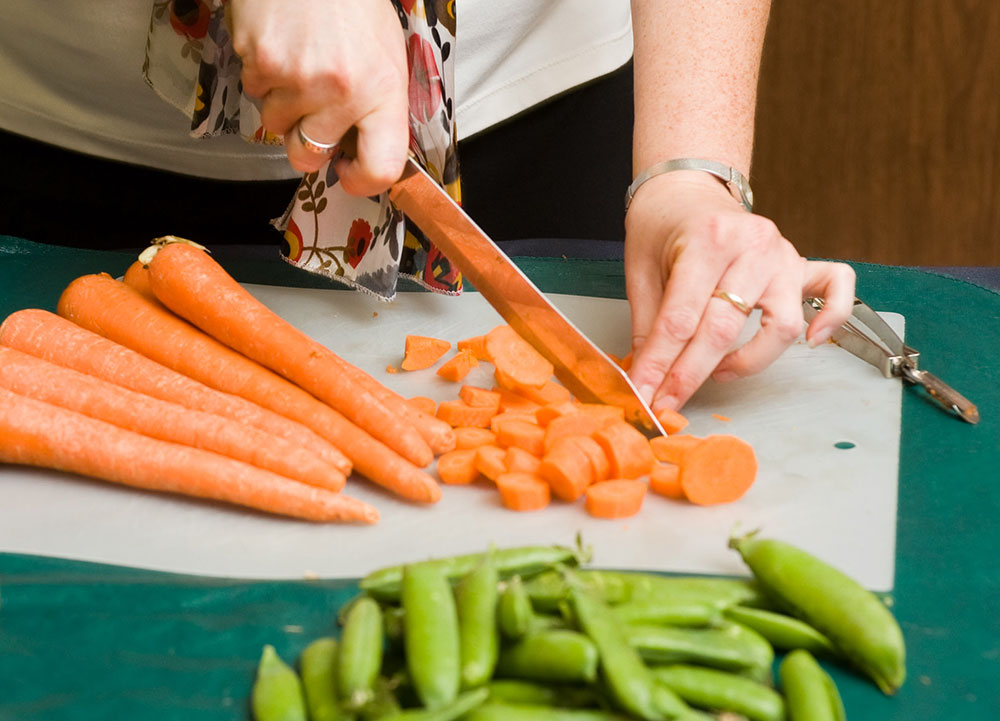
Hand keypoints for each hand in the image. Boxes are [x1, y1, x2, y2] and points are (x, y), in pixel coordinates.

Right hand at [230, 0, 408, 194]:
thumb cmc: (352, 3)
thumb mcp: (386, 54)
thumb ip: (378, 106)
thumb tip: (362, 151)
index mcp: (383, 90)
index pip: (381, 167)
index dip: (363, 181)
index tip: (351, 172)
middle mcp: (341, 91)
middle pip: (310, 157)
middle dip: (308, 144)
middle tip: (315, 113)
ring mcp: (296, 79)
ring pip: (275, 126)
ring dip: (283, 106)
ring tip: (300, 65)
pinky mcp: (259, 62)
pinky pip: (255, 92)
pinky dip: (264, 77)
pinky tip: (281, 47)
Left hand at [625, 170, 855, 410]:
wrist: (688, 189)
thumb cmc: (663, 226)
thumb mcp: (640, 268)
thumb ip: (648, 324)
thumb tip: (648, 376)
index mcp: (705, 241)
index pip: (682, 318)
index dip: (661, 365)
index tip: (648, 394)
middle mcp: (751, 246)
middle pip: (725, 328)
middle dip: (692, 373)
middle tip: (670, 401)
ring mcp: (781, 255)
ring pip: (780, 325)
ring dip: (748, 360)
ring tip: (717, 371)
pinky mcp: (801, 264)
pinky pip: (835, 290)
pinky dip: (830, 318)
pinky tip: (811, 341)